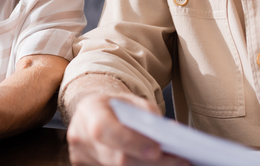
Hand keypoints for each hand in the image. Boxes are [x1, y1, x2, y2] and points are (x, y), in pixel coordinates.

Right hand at [67, 94, 188, 165]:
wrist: (92, 114)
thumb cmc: (115, 106)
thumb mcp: (131, 100)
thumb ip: (147, 113)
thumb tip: (169, 133)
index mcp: (89, 111)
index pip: (105, 130)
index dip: (130, 142)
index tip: (157, 150)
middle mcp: (79, 136)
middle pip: (116, 158)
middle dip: (151, 162)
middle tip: (181, 161)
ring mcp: (80, 156)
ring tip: (175, 163)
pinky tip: (157, 165)